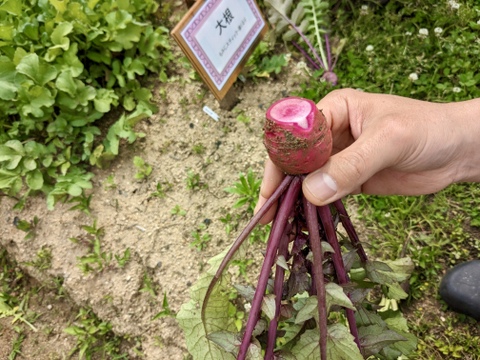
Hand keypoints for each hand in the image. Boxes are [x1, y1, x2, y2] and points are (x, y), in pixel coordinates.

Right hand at [255, 89, 479, 223]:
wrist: (458, 151)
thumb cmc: (428, 130)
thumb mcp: (389, 141)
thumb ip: (352, 164)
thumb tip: (311, 192)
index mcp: (334, 110)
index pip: (296, 134)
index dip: (281, 160)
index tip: (272, 190)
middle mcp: (331, 133)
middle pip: (295, 159)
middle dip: (280, 185)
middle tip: (267, 215)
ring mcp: (339, 158)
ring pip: (307, 179)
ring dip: (292, 200)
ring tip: (278, 224)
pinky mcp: (349, 179)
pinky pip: (324, 193)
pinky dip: (312, 208)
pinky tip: (301, 222)